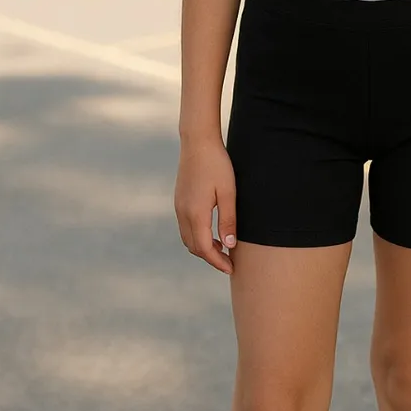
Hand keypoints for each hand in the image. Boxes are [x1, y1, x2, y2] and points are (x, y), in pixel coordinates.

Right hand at [174, 137, 236, 274]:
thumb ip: (228, 220)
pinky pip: (185, 227)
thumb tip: (229, 245)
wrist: (198, 142)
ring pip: (188, 238)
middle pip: (194, 247)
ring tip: (222, 249)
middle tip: (229, 262)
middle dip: (210, 258)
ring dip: (203, 247)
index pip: (204, 248)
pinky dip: (197, 236)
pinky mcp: (179, 200)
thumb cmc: (217, 165)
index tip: (231, 269)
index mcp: (196, 213)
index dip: (217, 262)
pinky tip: (210, 232)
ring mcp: (179, 207)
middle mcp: (183, 213)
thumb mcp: (228, 192)